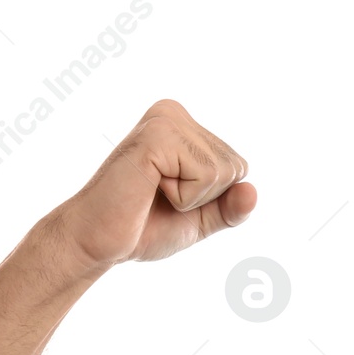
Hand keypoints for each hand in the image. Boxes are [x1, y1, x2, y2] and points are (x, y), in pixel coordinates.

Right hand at [50, 98, 255, 274]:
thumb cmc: (142, 227)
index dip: (212, 199)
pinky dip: (182, 197)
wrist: (99, 241)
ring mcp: (165, 119)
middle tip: (159, 198)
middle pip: (235, 167)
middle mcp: (175, 113)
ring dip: (191, 198)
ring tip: (151, 192)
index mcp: (184, 126)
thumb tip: (254, 191)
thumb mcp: (200, 219)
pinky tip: (148, 188)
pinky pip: (205, 175)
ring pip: (223, 172)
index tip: (170, 198)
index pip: (238, 167)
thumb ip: (230, 207)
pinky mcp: (158, 135)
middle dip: (204, 198)